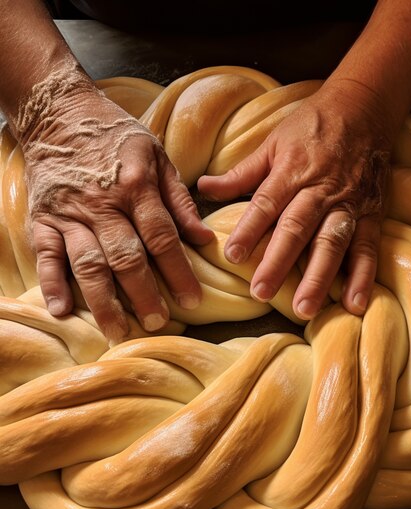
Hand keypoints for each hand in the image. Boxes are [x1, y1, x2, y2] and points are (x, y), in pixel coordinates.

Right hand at [20, 82, 212, 341]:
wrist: (58, 112)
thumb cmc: (115, 136)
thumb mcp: (157, 156)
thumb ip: (180, 200)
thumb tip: (204, 238)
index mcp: (135, 186)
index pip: (162, 237)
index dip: (178, 272)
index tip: (192, 300)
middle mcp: (102, 204)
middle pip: (126, 257)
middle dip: (143, 294)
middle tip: (158, 323)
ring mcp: (70, 214)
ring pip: (89, 264)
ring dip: (103, 301)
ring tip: (118, 331)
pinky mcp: (43, 219)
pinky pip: (47, 256)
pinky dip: (52, 284)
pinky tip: (62, 311)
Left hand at [198, 78, 392, 319]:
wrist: (365, 108)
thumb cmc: (312, 127)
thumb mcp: (272, 143)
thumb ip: (241, 173)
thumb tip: (203, 187)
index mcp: (292, 171)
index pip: (267, 204)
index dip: (249, 230)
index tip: (233, 257)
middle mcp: (320, 190)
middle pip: (297, 229)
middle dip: (279, 262)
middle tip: (261, 293)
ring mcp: (348, 204)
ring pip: (332, 243)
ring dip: (318, 277)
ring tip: (304, 308)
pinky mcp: (372, 214)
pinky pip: (368, 248)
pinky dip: (363, 277)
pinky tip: (354, 304)